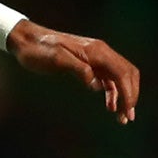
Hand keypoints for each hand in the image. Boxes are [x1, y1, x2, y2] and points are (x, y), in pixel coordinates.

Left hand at [7, 21, 140, 124]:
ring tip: (120, 117)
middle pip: (127, 74)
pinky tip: (110, 105)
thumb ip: (78, 70)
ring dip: (123, 96)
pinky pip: (107, 78)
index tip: (128, 110)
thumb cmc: (38, 50)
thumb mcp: (56, 59)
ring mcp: (95, 58)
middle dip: (131, 95)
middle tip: (128, 117)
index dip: (129, 92)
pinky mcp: (88, 63)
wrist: (26, 40)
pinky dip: (112, 92)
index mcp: (97, 51)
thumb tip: (97, 85)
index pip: (123, 73)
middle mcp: (101, 53)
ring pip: (118, 78)